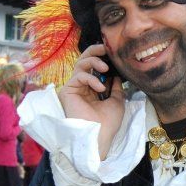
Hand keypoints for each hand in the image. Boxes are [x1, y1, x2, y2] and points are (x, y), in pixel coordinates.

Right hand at [58, 44, 124, 159]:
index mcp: (93, 89)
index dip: (103, 58)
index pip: (95, 68)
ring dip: (94, 62)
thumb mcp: (117, 101)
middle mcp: (83, 87)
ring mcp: (74, 88)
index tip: (113, 53)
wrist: (99, 137)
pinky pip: (79, 76)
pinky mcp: (68, 91)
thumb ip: (115, 86)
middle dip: (95, 52)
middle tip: (106, 48)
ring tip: (105, 68)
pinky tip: (100, 88)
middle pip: (85, 61)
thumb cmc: (108, 122)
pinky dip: (91, 79)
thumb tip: (116, 74)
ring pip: (80, 64)